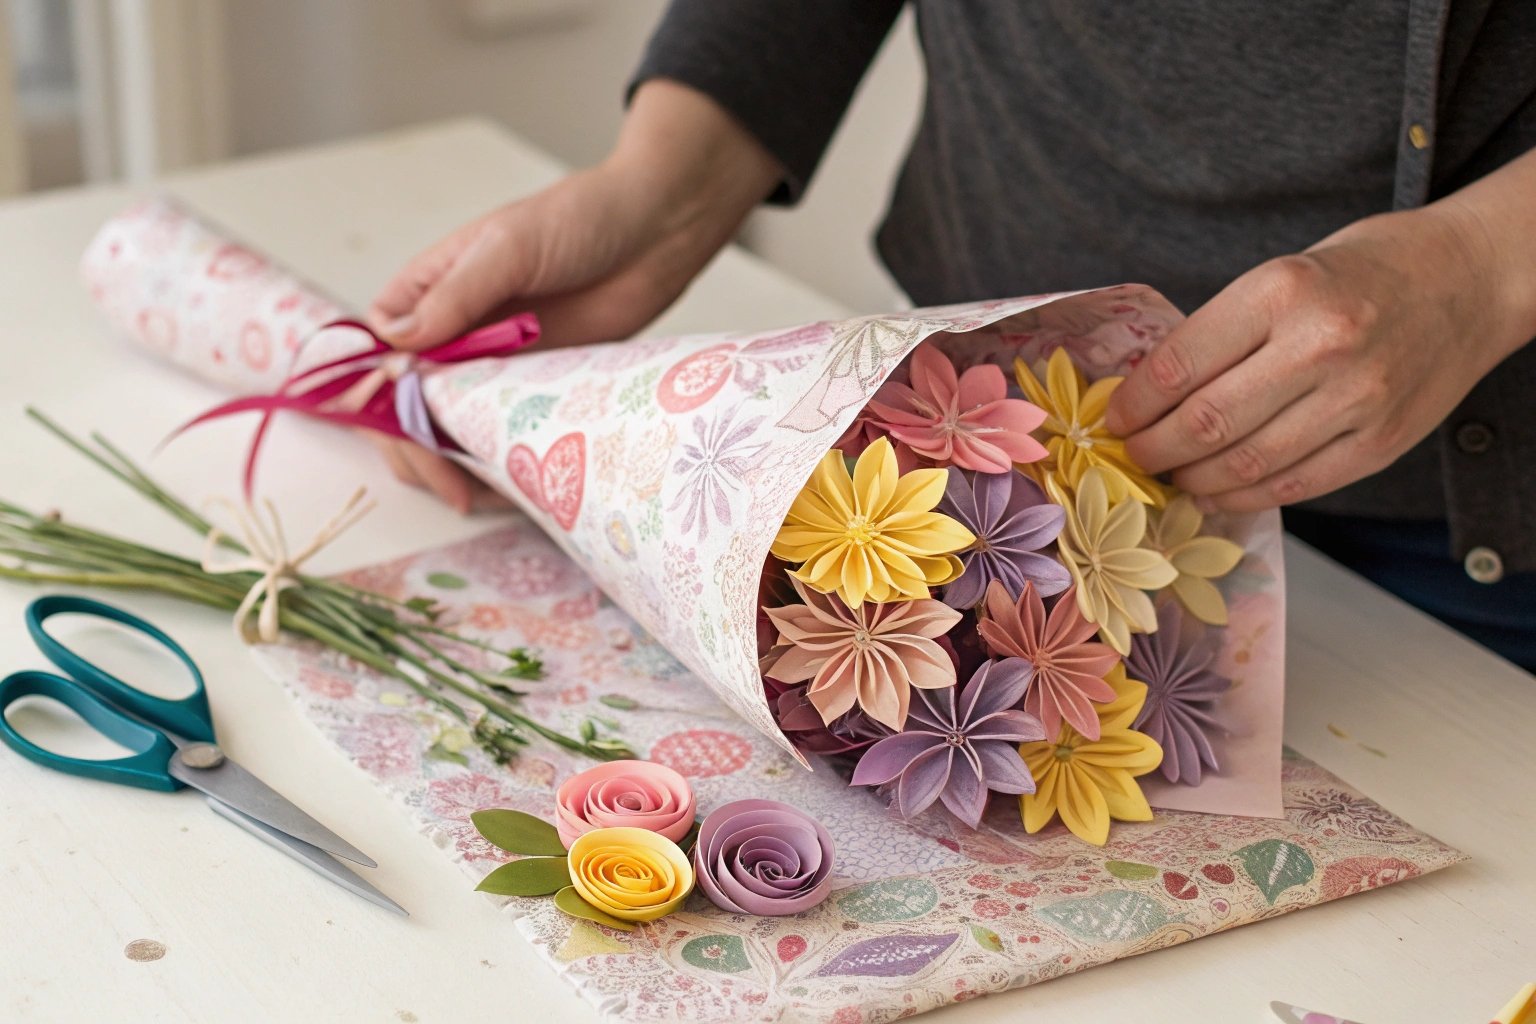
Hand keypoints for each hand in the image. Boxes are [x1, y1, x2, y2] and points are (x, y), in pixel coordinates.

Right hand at [365, 80, 780, 509]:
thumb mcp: (508, 247)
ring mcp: (492, 363)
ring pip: (451, 427)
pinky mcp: (532, 384)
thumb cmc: (577, 220)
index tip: (410, 433)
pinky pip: (501, 431)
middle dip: (417, 451)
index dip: (382, 402)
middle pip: (406, 405)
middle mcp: (450, 333)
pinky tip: (509, 485)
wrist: (653, 233)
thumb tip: (395, 342)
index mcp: (425, 292)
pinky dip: (497, 461)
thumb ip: (455, 296)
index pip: (377, 358)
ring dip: (454, 465)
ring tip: (476, 497)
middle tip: (450, 486)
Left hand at [1106, 195, 1535, 512]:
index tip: (1114, 420)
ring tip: (1171, 474)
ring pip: (1244, 464)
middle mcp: (1319, 345)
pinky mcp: (1381, 443)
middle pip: (1204, 424)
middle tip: (1133, 455)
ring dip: (1192, 479)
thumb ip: (1220, 333)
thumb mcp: (1280, 276)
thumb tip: (1146, 395)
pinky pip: (1293, 486)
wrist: (1467, 279)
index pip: (1178, 366)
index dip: (1132, 405)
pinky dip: (1243, 496)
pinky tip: (1217, 490)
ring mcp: (1356, 400)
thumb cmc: (1359, 273)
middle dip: (1152, 449)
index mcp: (1280, 292)